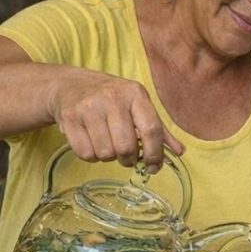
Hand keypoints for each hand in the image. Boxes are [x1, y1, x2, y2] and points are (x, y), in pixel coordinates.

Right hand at [49, 68, 182, 171]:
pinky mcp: (69, 118)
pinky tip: (93, 143)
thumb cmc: (112, 98)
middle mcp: (113, 98)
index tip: (154, 167)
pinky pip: (85, 153)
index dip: (155, 153)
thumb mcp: (139, 106)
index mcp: (135, 94)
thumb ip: (159, 130)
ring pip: (105, 153)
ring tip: (108, 145)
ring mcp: (89, 107)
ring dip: (109, 157)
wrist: (70, 85)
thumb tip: (180, 152)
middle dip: (129, 159)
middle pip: (126, 146)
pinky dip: (91, 156)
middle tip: (127, 157)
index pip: (152, 129)